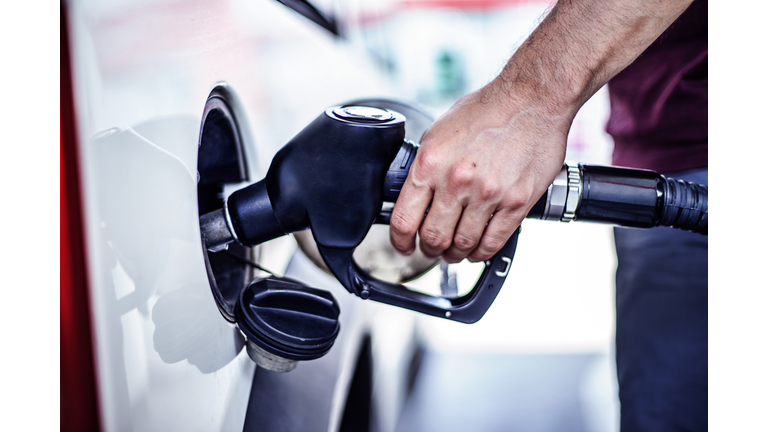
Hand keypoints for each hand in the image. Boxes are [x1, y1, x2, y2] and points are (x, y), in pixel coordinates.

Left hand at [389, 80, 570, 262]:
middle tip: (432, 248)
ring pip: (463, 244)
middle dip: (430, 249)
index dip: (400, 241)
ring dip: (455, 254)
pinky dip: (481, 252)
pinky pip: (493, 242)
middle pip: (433, 238)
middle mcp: (456, 181)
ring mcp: (487, 194)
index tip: (403, 245)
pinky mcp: (516, 202)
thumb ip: (425, 166)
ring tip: (455, 251)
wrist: (532, 99)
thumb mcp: (438, 132)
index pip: (404, 220)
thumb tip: (414, 193)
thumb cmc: (488, 110)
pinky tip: (477, 249)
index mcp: (430, 164)